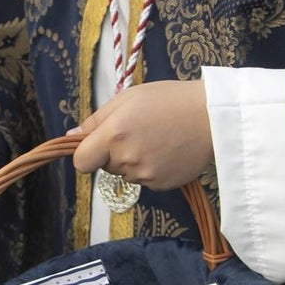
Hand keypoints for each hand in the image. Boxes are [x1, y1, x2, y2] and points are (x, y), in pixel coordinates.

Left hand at [70, 80, 212, 189]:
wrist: (213, 116)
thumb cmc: (169, 100)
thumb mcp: (127, 99)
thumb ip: (96, 120)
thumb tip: (71, 137)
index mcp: (114, 135)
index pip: (81, 162)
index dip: (85, 154)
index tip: (95, 145)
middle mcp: (127, 159)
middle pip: (105, 166)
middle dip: (113, 152)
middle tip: (138, 132)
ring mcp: (145, 175)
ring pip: (125, 174)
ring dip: (133, 161)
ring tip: (156, 139)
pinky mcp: (162, 185)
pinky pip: (145, 180)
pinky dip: (151, 169)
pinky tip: (167, 151)